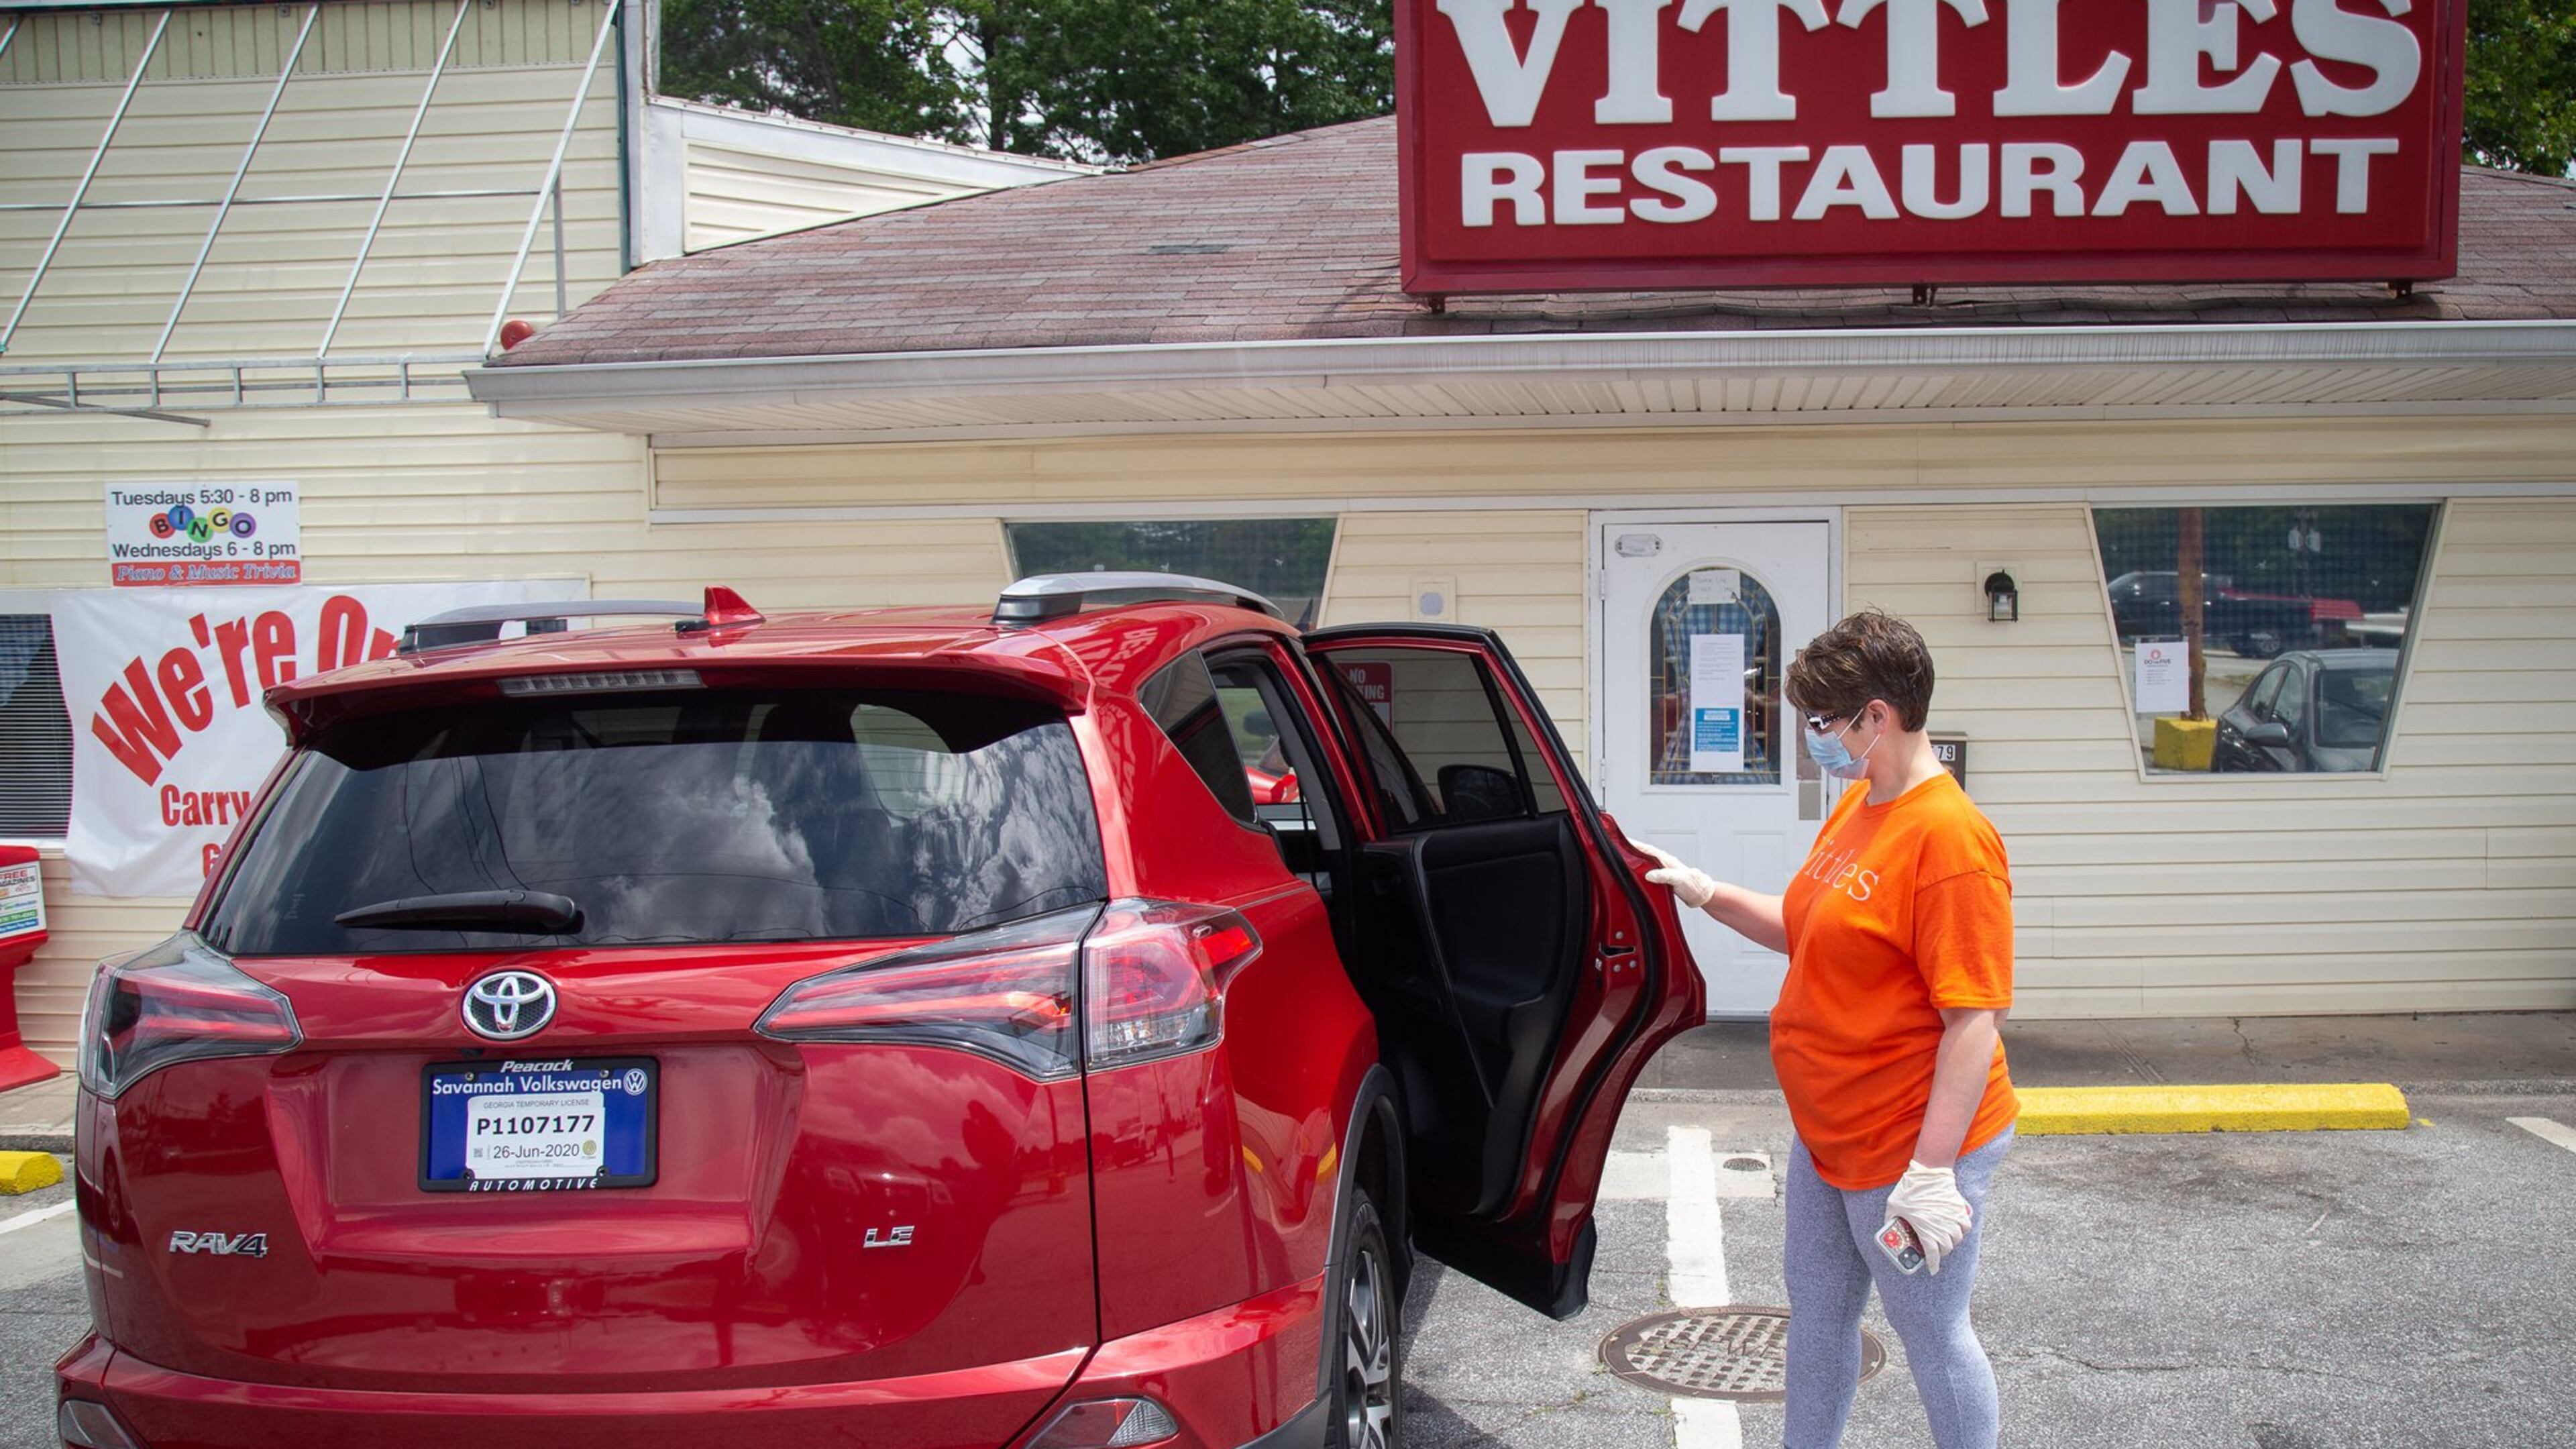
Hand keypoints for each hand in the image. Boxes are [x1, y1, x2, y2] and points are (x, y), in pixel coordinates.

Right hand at [1627, 838, 1717, 910]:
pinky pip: (1647, 871)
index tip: (1624, 841)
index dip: (1635, 845)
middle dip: (1631, 849)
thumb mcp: (1679, 880)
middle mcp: (1664, 863)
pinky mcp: (1662, 878)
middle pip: (1644, 853)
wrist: (1702, 894)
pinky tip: (1635, 873)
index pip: (1648, 849)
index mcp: (1666, 860)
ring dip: (1635, 858)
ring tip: (1623, 858)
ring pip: (1645, 861)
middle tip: (1618, 847)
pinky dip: (1640, 870)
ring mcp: (1663, 870)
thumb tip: (1649, 874)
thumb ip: (1664, 876)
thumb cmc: (1694, 885)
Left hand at [1885, 1160, 1972, 1274]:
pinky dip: (1962, 1230)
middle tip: (1934, 1250)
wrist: (1928, 1172)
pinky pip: (1966, 1226)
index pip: (1932, 1255)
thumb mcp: (1893, 1206)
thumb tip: (1887, 1228)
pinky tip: (1954, 1228)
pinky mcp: (1961, 1210)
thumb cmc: (1909, 1189)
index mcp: (1926, 1230)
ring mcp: (1954, 1219)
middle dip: (1940, 1252)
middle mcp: (1942, 1228)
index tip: (1932, 1269)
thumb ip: (1890, 1220)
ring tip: (1943, 1239)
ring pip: (1957, 1239)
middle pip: (1946, 1249)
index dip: (1933, 1265)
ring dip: (1950, 1242)